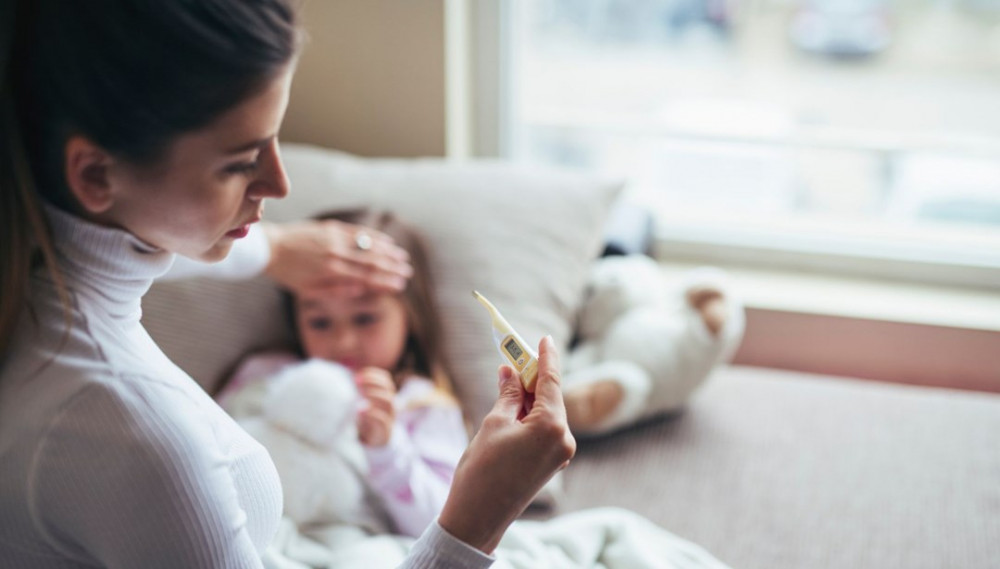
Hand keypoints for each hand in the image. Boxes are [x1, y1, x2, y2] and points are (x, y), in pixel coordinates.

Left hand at [262, 219, 412, 296]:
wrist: (270, 247)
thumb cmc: (287, 273)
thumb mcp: (308, 291)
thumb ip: (335, 291)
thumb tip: (360, 290)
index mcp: (331, 272)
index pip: (366, 277)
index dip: (385, 282)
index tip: (400, 286)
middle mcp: (336, 254)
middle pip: (371, 261)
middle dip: (392, 268)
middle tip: (407, 272)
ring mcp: (334, 239)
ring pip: (367, 245)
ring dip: (388, 252)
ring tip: (403, 258)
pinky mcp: (331, 228)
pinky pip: (357, 232)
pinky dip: (374, 236)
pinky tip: (386, 241)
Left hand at [354, 367, 397, 446]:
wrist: (373, 444)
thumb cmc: (365, 420)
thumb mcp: (361, 404)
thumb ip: (356, 393)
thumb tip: (342, 376)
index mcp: (385, 396)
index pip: (385, 380)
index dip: (373, 375)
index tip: (357, 375)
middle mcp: (390, 406)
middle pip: (388, 389)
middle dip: (373, 383)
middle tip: (357, 382)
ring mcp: (389, 418)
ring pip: (389, 403)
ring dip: (374, 396)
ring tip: (360, 395)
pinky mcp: (385, 431)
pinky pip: (384, 421)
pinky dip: (373, 414)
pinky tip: (360, 411)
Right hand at [438, 336, 575, 553]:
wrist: (478, 517)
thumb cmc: (482, 469)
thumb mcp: (493, 423)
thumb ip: (508, 394)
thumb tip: (511, 372)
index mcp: (552, 426)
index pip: (552, 381)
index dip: (546, 357)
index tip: (545, 338)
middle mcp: (564, 439)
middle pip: (551, 397)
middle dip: (534, 378)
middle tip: (517, 357)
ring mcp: (560, 453)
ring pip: (548, 414)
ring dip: (530, 397)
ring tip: (509, 381)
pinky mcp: (552, 463)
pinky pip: (545, 430)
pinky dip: (531, 416)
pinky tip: (514, 406)